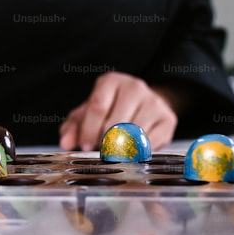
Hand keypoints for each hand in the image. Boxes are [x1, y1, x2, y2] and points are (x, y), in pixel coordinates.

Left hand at [58, 71, 181, 150]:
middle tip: (101, 153)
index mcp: (111, 81)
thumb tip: (66, 142)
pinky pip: (151, 144)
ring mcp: (153, 102)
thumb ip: (74, 127)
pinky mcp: (168, 119)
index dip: (89, 131)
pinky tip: (132, 152)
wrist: (145, 105)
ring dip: (122, 149)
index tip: (85, 147)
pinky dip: (139, 153)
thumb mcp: (88, 113)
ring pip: (133, 134)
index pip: (98, 107)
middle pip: (115, 122)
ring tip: (116, 152)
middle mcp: (134, 87)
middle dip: (104, 143)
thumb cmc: (111, 109)